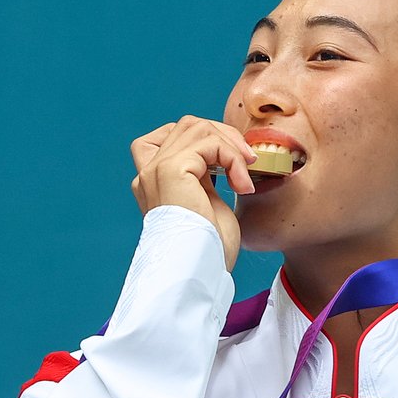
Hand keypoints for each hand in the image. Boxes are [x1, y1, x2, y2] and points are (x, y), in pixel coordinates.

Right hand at [130, 115, 257, 270]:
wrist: (202, 272)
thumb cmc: (209, 250)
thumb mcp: (207, 203)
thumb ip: (206, 177)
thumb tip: (227, 156)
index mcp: (153, 183)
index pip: (163, 137)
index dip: (197, 136)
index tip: (226, 160)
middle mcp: (148, 174)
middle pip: (186, 125)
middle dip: (224, 135)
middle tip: (248, 161)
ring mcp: (157, 170)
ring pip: (198, 127)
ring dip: (232, 146)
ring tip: (247, 175)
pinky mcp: (172, 170)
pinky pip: (209, 143)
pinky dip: (233, 158)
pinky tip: (243, 185)